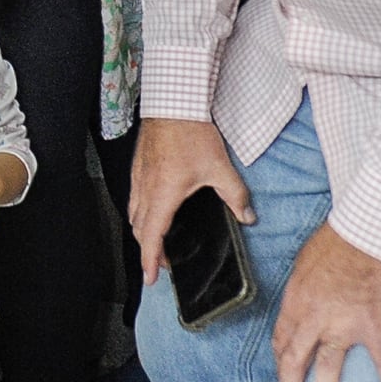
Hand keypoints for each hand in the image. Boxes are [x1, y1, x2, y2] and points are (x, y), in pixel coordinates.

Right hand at [129, 116, 254, 285]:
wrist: (173, 102)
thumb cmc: (191, 132)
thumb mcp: (220, 168)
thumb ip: (235, 196)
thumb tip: (247, 217)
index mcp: (164, 194)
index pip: (152, 236)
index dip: (149, 261)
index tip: (150, 278)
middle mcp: (146, 189)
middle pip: (139, 229)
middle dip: (148, 250)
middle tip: (163, 262)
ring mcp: (139, 177)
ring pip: (133, 213)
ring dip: (143, 231)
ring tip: (158, 239)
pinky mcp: (138, 166)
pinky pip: (133, 197)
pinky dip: (140, 212)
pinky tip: (154, 209)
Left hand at [272, 223, 380, 381]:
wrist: (366, 232)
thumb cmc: (337, 240)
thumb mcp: (305, 261)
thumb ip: (305, 287)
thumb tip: (307, 298)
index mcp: (296, 302)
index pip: (282, 339)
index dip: (281, 360)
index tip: (283, 375)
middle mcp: (314, 319)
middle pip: (295, 361)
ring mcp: (343, 325)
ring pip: (329, 369)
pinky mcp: (374, 325)